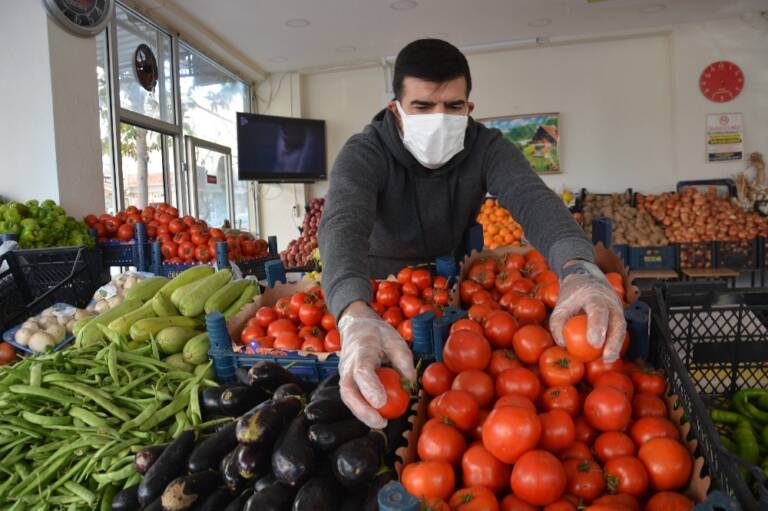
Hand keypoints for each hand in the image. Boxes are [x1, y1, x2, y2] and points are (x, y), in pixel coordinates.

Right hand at [337, 302, 416, 428]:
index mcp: (361, 351)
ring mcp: (344, 374)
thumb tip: (410, 385)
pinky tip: (377, 416)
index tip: (381, 402)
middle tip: (381, 422)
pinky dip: (363, 409)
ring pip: (348, 398)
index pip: (362, 372)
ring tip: (381, 423)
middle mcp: (348, 365)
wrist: (355, 326)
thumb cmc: (377, 333)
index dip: (370, 388)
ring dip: (362, 414)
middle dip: (362, 410)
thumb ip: (403, 362)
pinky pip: (352, 398)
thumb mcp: (395, 340)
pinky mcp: (346, 381)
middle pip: (348, 391)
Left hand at [549, 261, 625, 361]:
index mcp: (593, 295)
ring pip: (622, 327)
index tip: (594, 343)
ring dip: (617, 345)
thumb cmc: (571, 296)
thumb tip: (563, 345)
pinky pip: (620, 330)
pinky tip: (610, 355)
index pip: (598, 310)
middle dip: (614, 341)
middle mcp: (610, 300)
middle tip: (607, 357)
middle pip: (617, 321)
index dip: (598, 326)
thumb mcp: (560, 307)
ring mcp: (618, 307)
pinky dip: (616, 343)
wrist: (586, 279)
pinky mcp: (619, 314)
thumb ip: (557, 325)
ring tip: (609, 360)